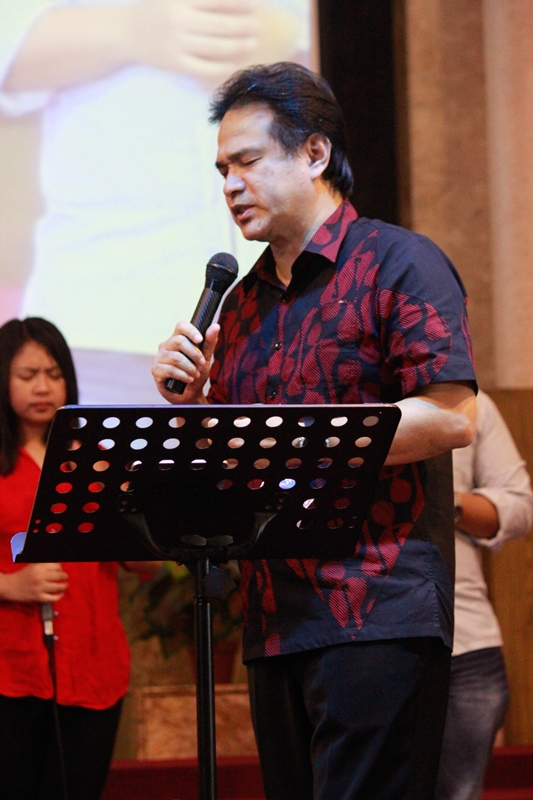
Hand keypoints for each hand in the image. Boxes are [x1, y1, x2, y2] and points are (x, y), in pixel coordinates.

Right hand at [0, 563, 68, 602]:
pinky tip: (61, 594)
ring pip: (58, 587)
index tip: (60, 570)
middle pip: (59, 576)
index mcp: (39, 567)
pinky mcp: (38, 597)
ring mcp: (40, 588)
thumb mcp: (34, 565)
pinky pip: (52, 598)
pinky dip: (59, 596)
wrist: (11, 586)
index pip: (57, 566)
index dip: (61, 568)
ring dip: (64, 586)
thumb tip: (60, 566)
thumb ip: (46, 564)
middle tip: (65, 577)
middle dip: (65, 576)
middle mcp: (40, 576)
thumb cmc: (24, 574)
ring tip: (65, 585)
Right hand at [130, 0, 258, 83]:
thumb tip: (224, 0)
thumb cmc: (155, 10)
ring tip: (252, 43)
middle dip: (244, 26)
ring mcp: (177, 45)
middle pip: (221, 25)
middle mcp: (179, 21)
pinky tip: (235, 62)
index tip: (254, 5)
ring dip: (239, 46)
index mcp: (180, 0)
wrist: (125, 33)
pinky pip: (206, 67)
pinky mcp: (176, 64)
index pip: (217, 0)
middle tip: (258, 26)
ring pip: (216, 48)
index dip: (239, 3)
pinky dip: (223, 65)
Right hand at [152, 320, 219, 403]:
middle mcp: (166, 346)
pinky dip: (183, 375)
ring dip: (190, 368)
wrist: (190, 395)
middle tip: (202, 364)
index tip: (200, 339)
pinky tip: (188, 379)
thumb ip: (209, 343)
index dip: (190, 331)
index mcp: (177, 339)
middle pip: (179, 341)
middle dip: (194, 354)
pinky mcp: (155, 370)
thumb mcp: (205, 358)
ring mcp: (159, 357)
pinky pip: (170, 370)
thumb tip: (215, 326)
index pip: (181, 326)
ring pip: (176, 357)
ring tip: (195, 375)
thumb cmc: (196, 374)